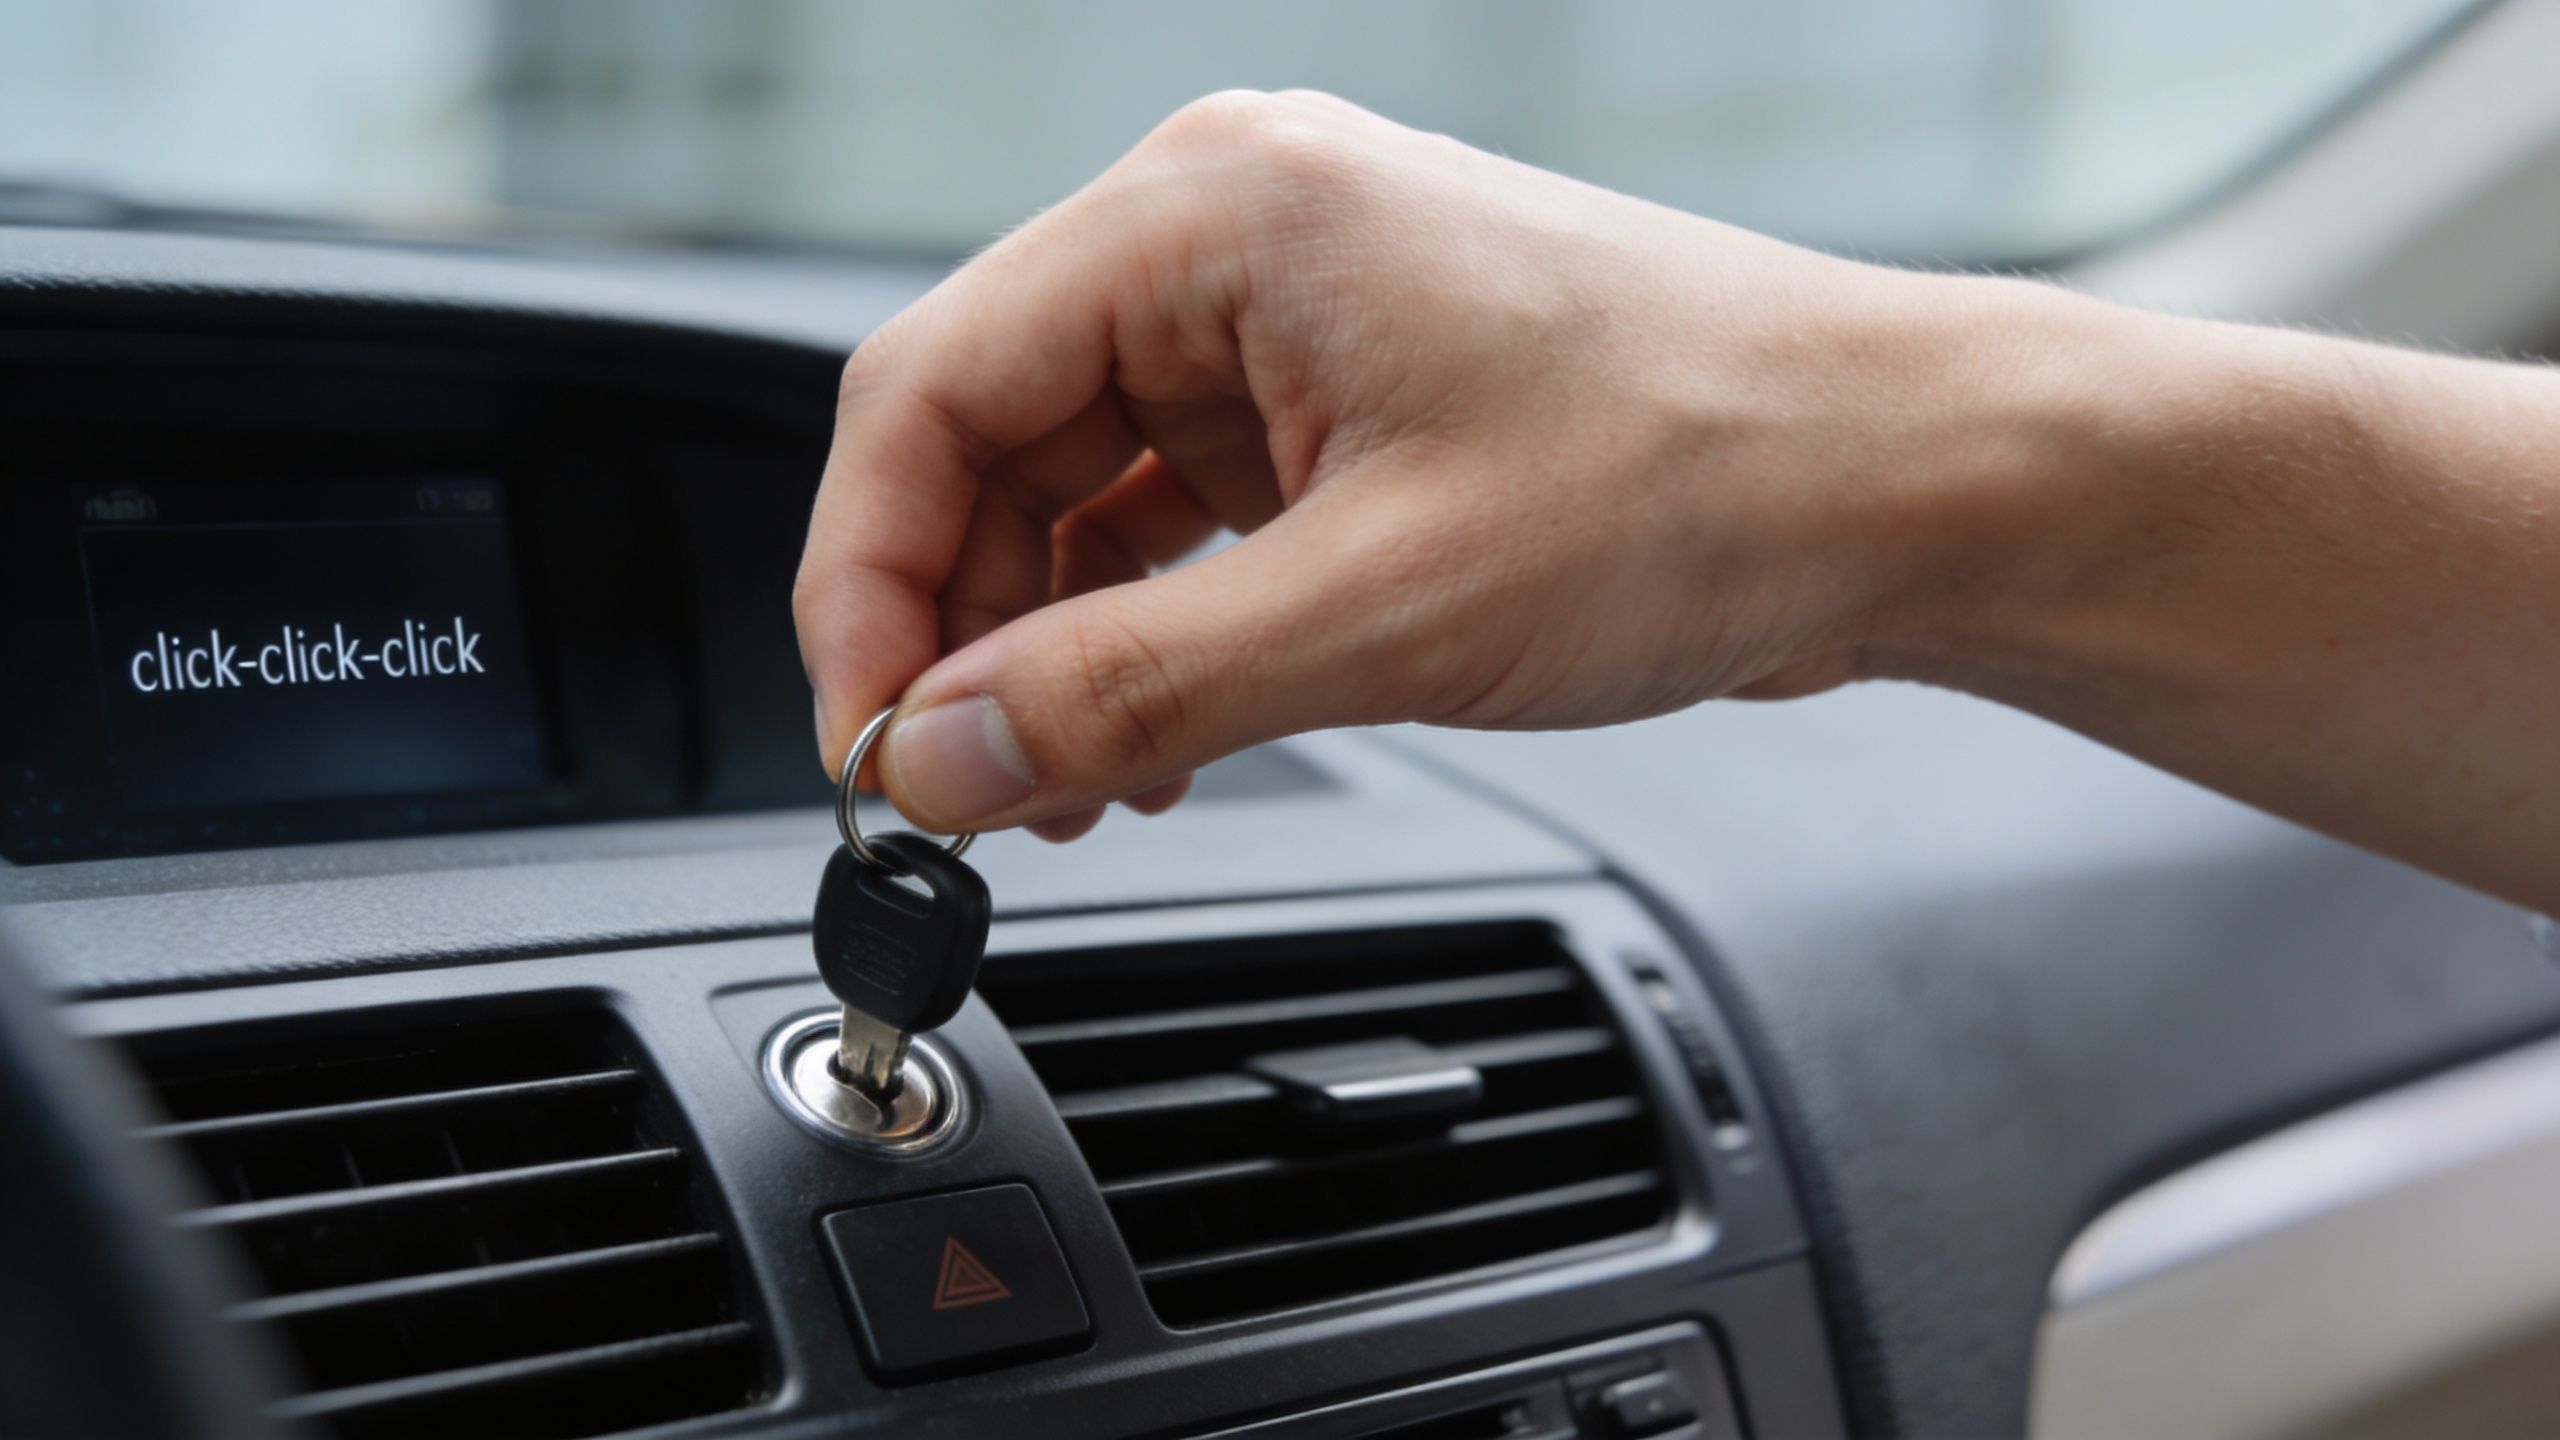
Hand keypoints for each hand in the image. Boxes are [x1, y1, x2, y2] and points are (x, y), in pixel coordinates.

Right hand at [794, 89, 2050, 838]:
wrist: (1901, 482)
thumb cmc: (1704, 472)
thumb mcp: (1386, 607)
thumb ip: (1134, 689)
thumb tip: (944, 760)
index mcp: (1217, 211)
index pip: (929, 386)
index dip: (866, 583)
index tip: (876, 745)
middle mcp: (1234, 237)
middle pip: (987, 436)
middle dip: (960, 630)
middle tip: (967, 795)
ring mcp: (1290, 319)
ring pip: (1073, 485)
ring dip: (1051, 647)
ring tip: (1072, 794)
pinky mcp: (1340, 401)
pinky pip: (1173, 513)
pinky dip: (1144, 629)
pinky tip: (1157, 739)